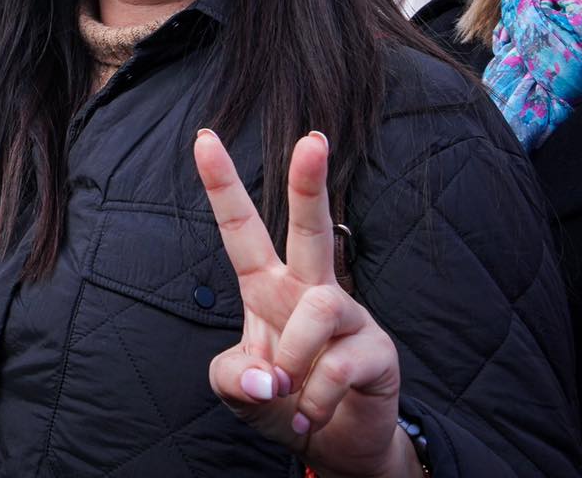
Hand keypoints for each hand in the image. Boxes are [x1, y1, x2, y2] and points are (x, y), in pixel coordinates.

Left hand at [195, 130, 419, 477]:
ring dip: (294, 358)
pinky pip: (338, 366)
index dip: (222, 185)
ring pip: (320, 309)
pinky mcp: (378, 351)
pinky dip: (314, 401)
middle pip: (312, 227)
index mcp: (268, 286)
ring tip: (286, 392)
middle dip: (310, 183)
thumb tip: (266, 378)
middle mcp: (310, 290)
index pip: (242, 229)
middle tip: (312, 140)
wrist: (331, 444)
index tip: (203, 138)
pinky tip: (309, 417)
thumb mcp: (236, 389)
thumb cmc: (280, 400)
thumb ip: (233, 378)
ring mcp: (349, 317)